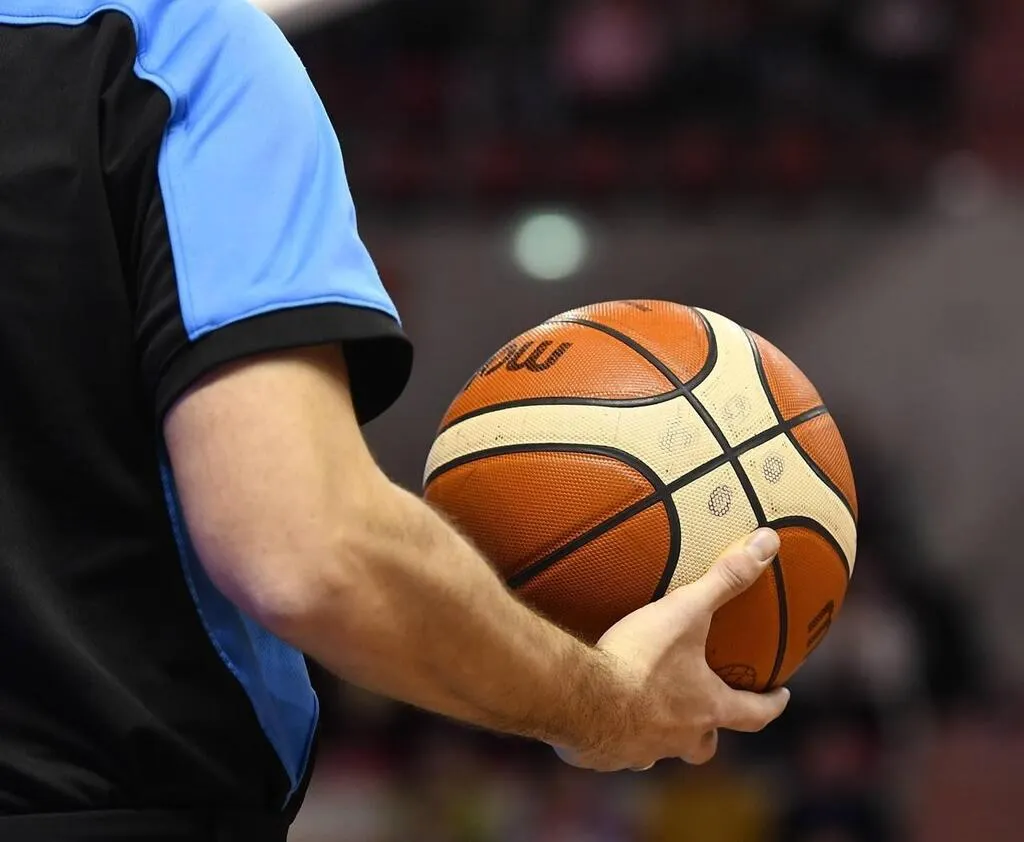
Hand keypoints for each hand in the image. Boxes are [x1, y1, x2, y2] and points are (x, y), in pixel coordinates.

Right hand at [555, 528, 789, 770]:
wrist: (580, 696)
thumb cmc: (640, 659)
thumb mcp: (686, 611)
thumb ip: (726, 579)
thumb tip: (768, 543)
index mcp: (706, 708)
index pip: (753, 714)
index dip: (770, 705)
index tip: (780, 697)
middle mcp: (679, 737)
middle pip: (705, 746)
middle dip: (709, 732)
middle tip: (706, 714)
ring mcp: (640, 750)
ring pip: (659, 751)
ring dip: (660, 736)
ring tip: (646, 713)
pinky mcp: (603, 753)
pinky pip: (616, 751)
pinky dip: (614, 737)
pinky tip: (599, 715)